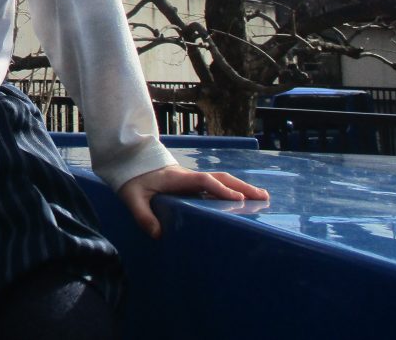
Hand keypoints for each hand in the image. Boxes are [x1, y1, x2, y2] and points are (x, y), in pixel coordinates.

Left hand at [117, 165, 269, 238]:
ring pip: (221, 179)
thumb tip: (158, 234)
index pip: (204, 181)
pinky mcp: (192, 182)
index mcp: (177, 179)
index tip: (238, 200)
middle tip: (263, 197)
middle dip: (242, 187)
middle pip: (220, 178)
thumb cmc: (133, 180)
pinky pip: (216, 184)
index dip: (221, 190)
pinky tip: (243, 198)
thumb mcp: (133, 198)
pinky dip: (231, 189)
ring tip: (262, 196)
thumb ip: (143, 215)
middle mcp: (189, 176)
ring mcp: (192, 178)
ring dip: (241, 186)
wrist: (131, 162)